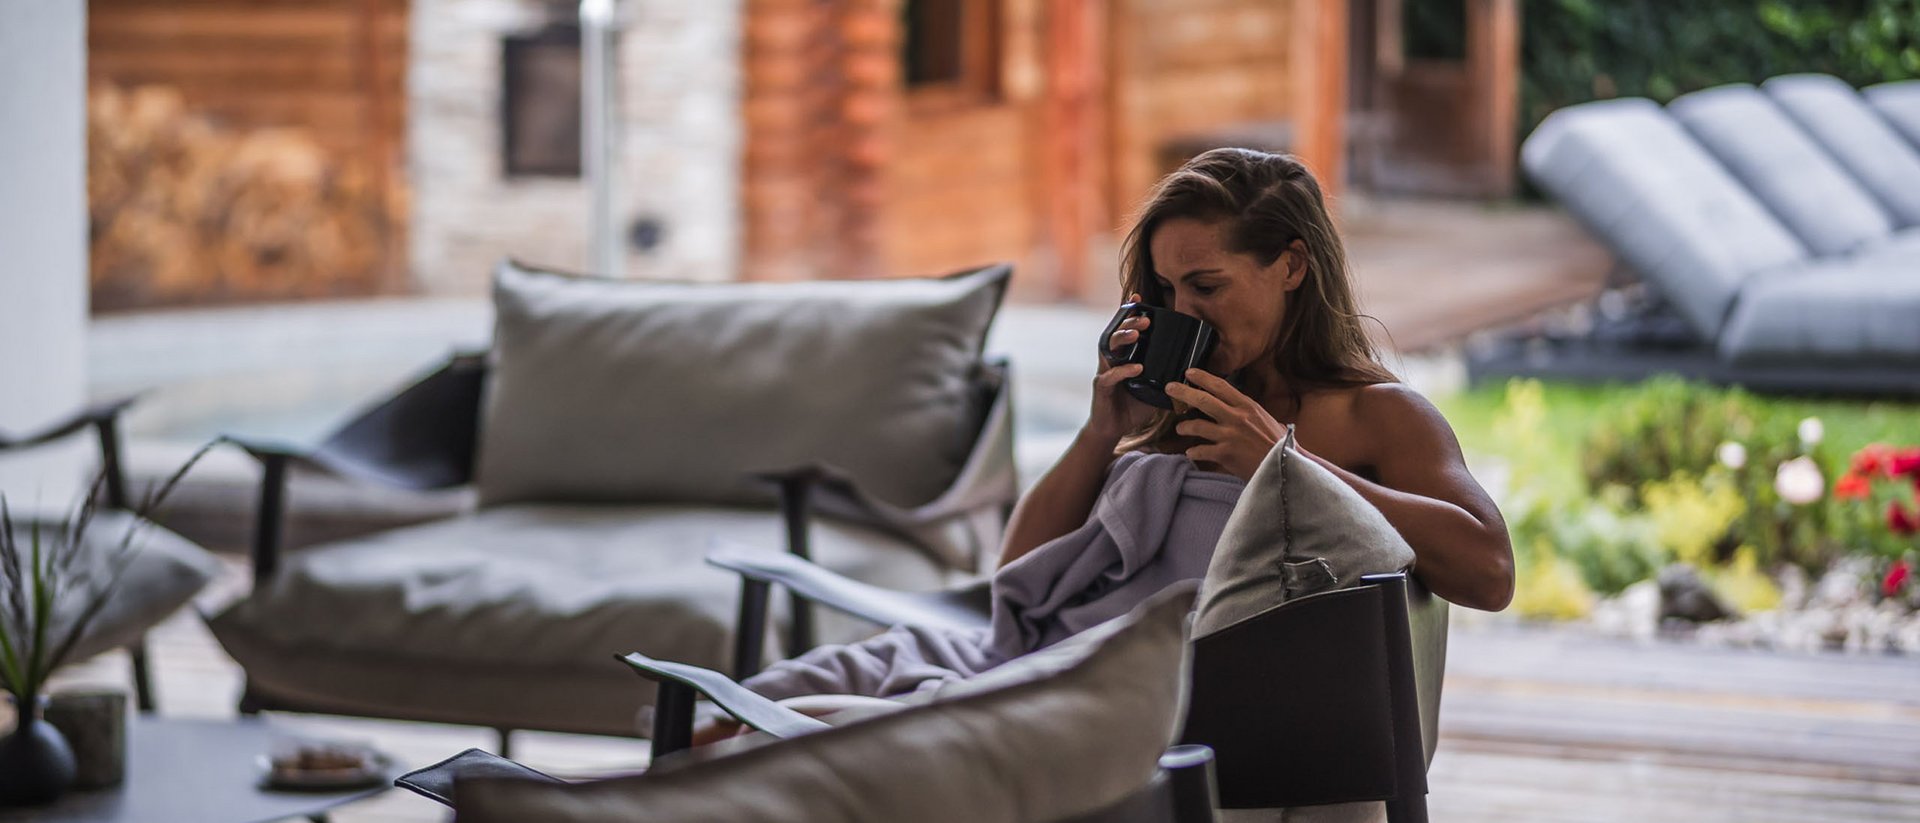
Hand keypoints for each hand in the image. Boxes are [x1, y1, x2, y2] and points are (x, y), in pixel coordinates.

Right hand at [1086, 294, 1155, 443]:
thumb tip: (1192, 372)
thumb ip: (1165, 377)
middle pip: (1116, 333)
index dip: (1128, 313)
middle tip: (1146, 319)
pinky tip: (1136, 367)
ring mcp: (1104, 372)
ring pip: (1109, 349)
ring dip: (1123, 339)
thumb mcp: (1152, 388)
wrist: (1112, 428)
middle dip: (1130, 323)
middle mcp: (1111, 360)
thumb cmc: (1132, 406)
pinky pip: (1111, 376)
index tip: (1139, 299)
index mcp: (1122, 356)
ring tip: (1137, 334)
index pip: (1123, 330)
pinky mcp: (1101, 387)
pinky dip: (1124, 371)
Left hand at [1164, 369, 1285, 480]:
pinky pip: (1200, 450)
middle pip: (1203, 400)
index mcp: (1248, 407)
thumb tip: (1243, 409)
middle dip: (1183, 392)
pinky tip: (1190, 452)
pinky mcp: (1225, 455)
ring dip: (1185, 426)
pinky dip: (1193, 451)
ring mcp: (1230, 436)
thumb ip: (1251, 413)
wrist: (1286, 468)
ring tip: (1180, 428)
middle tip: (1170, 388)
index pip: (1221, 386)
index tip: (1189, 373)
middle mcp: (1237, 418)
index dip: (1202, 377)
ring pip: (1197, 425)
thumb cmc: (1279, 445)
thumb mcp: (1268, 420)